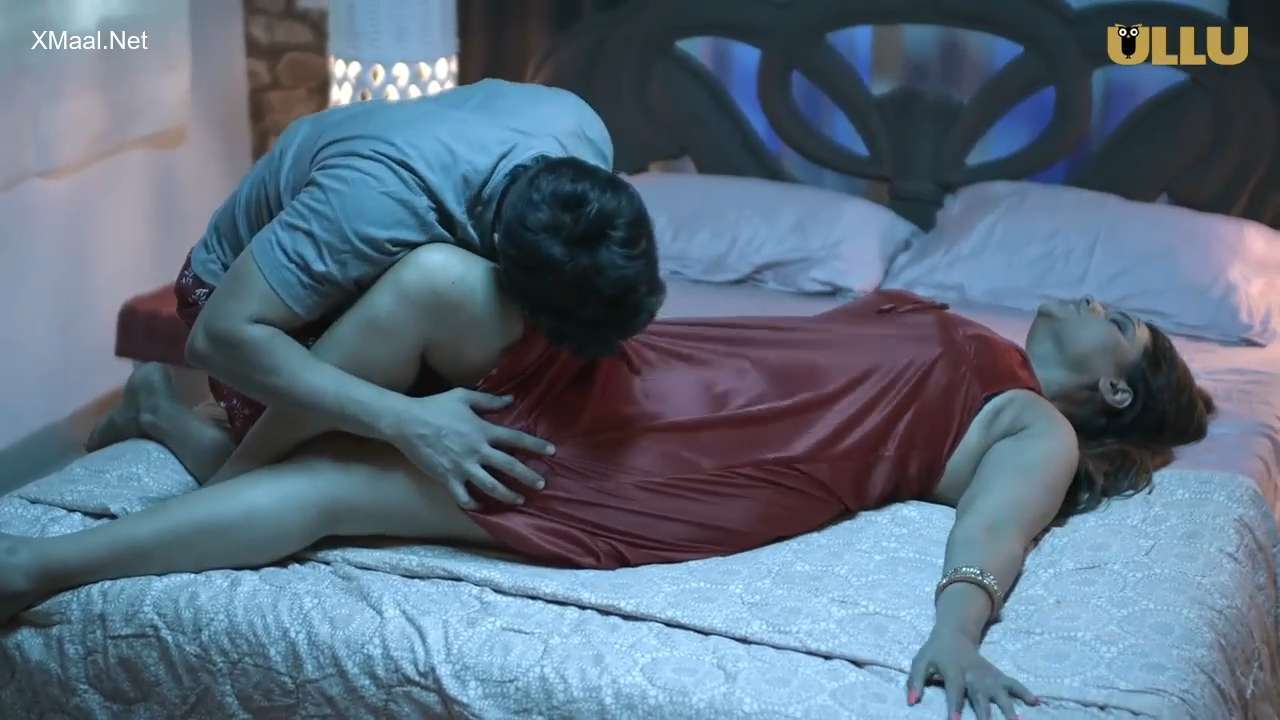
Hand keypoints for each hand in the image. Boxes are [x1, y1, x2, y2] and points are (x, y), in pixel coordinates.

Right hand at [389, 389, 554, 508]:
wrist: (406, 422)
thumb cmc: (435, 406)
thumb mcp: (464, 397)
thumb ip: (489, 401)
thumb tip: (511, 399)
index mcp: (483, 430)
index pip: (515, 439)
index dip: (535, 445)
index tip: (552, 452)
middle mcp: (476, 451)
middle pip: (508, 466)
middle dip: (527, 476)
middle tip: (541, 485)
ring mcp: (462, 467)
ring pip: (490, 486)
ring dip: (507, 495)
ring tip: (520, 500)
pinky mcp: (447, 478)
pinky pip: (463, 496)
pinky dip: (472, 504)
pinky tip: (481, 507)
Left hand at [907, 628, 1038, 718]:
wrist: (954, 633)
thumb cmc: (935, 652)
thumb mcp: (920, 662)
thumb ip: (915, 681)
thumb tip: (911, 701)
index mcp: (953, 671)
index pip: (954, 691)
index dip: (954, 707)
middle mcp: (973, 674)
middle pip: (981, 695)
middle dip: (986, 714)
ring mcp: (987, 675)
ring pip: (1000, 691)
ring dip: (1009, 706)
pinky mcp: (996, 674)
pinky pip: (1012, 682)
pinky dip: (1024, 691)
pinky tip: (1035, 701)